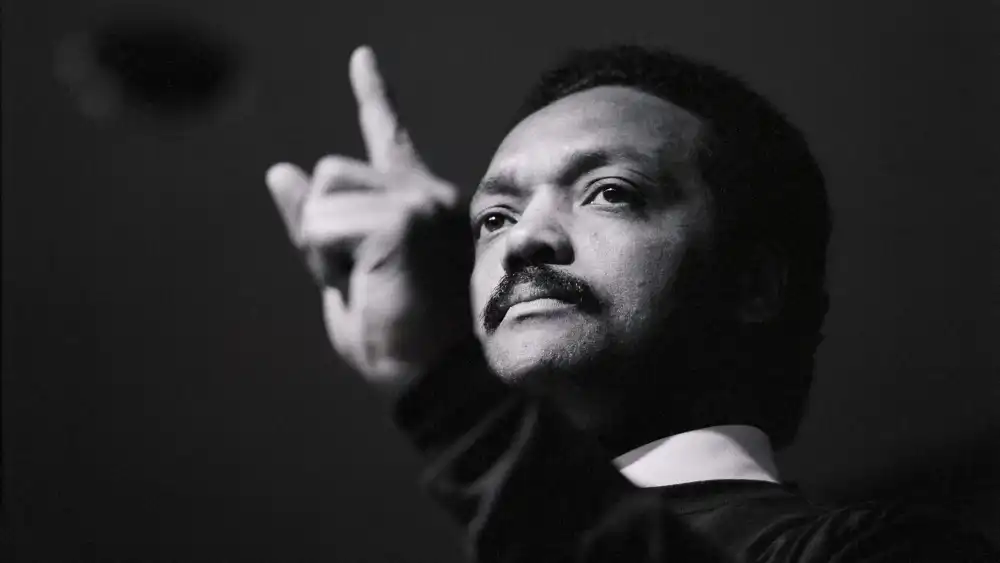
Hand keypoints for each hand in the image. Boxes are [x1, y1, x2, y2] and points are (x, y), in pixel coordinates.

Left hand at [265, 46, 473, 390]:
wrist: (436, 385)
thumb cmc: (400, 344)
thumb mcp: (344, 278)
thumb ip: (316, 225)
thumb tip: (279, 169)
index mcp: (416, 205)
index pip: (388, 137)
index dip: (373, 95)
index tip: (360, 58)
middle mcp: (425, 193)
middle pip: (329, 173)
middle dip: (322, 228)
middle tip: (363, 280)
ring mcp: (419, 201)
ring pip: (322, 195)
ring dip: (325, 246)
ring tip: (374, 285)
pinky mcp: (405, 218)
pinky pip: (323, 226)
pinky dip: (328, 262)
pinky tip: (374, 286)